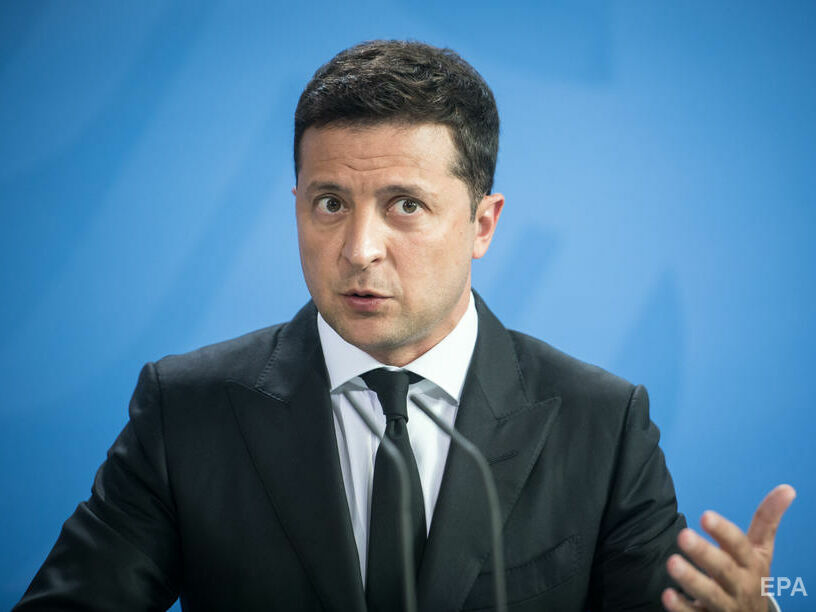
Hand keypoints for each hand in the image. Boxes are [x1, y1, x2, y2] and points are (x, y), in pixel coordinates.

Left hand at [661, 484, 795, 611]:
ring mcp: (726, 606)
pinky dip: (682, 608)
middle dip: (705, 553)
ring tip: (672, 562)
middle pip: (724, 570)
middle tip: (683, 536)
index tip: (705, 515)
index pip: (740, 546)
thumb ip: (767, 520)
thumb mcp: (761, 551)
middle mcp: (741, 586)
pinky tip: (668, 595)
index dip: (724, 532)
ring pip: (711, 594)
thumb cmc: (750, 576)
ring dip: (691, 579)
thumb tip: (788, 488)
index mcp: (752, 564)